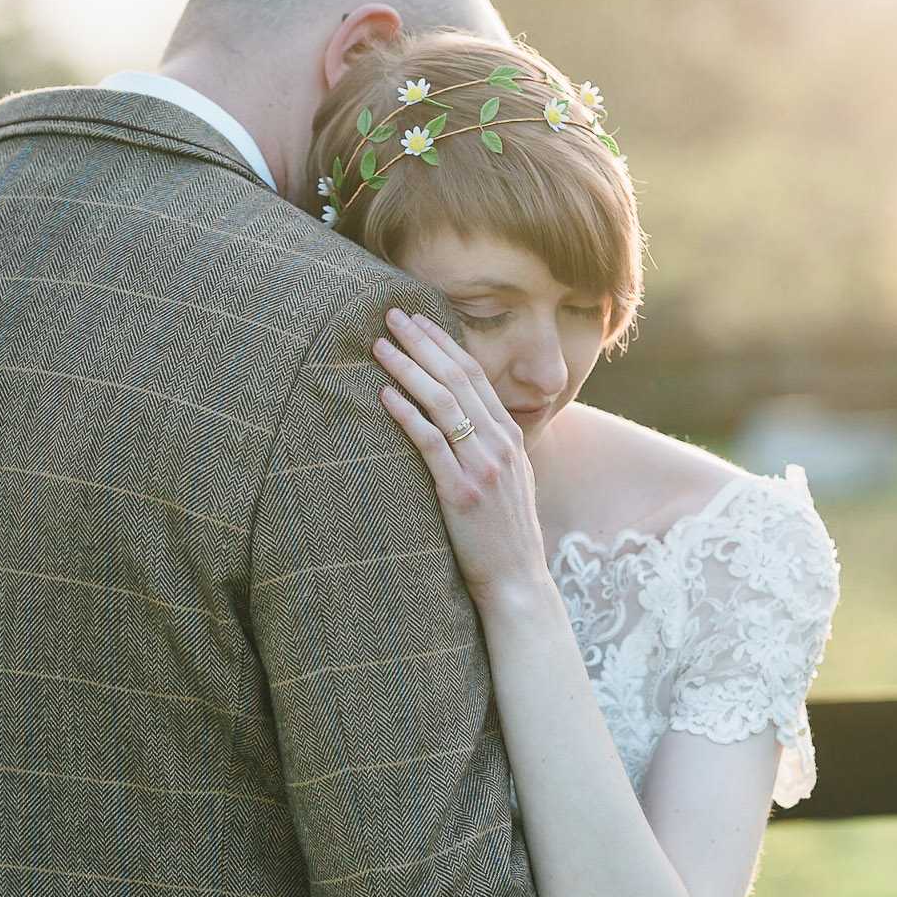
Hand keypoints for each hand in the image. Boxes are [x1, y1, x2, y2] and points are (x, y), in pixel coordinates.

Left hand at [374, 309, 550, 608]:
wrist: (516, 580)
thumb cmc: (505, 534)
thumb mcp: (509, 481)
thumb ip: (491, 447)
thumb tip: (465, 421)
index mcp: (510, 436)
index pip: (475, 375)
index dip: (444, 343)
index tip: (417, 319)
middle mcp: (499, 444)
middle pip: (457, 378)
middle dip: (422, 342)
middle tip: (390, 315)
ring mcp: (482, 466)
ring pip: (442, 402)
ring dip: (408, 369)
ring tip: (380, 346)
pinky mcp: (460, 492)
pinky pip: (430, 443)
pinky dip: (407, 414)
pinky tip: (385, 395)